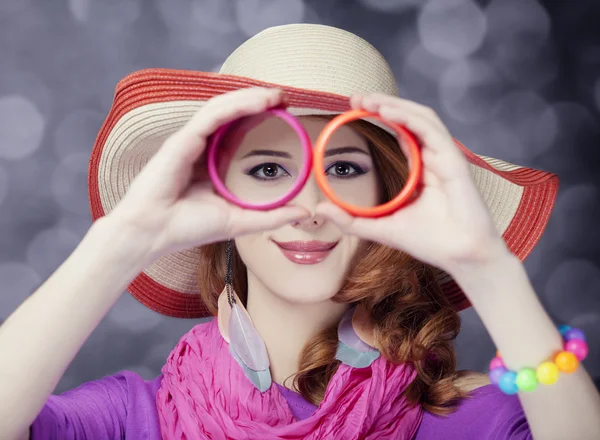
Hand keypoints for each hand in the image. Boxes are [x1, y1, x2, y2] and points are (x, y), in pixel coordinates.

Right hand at [108, 87, 308, 260]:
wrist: (153, 234)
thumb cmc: (188, 227)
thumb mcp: (240, 221)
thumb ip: (272, 216)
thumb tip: (305, 214)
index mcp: (211, 162)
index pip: (237, 132)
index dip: (260, 120)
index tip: (288, 115)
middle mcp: (201, 147)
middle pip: (232, 115)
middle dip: (259, 102)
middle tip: (286, 98)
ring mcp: (190, 140)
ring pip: (223, 108)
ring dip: (251, 97)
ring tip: (277, 95)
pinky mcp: (182, 139)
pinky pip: (213, 115)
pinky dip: (237, 104)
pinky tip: (259, 100)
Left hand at [316, 92, 507, 272]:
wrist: (460, 256)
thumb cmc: (429, 242)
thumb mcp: (380, 228)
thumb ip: (351, 220)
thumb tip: (319, 209)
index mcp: (421, 169)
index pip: (400, 133)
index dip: (379, 118)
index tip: (351, 110)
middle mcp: (434, 158)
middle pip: (408, 120)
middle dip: (382, 104)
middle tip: (355, 98)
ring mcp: (445, 157)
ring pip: (420, 118)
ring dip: (394, 105)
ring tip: (368, 100)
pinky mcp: (454, 160)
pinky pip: (431, 130)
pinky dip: (408, 117)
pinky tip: (387, 111)